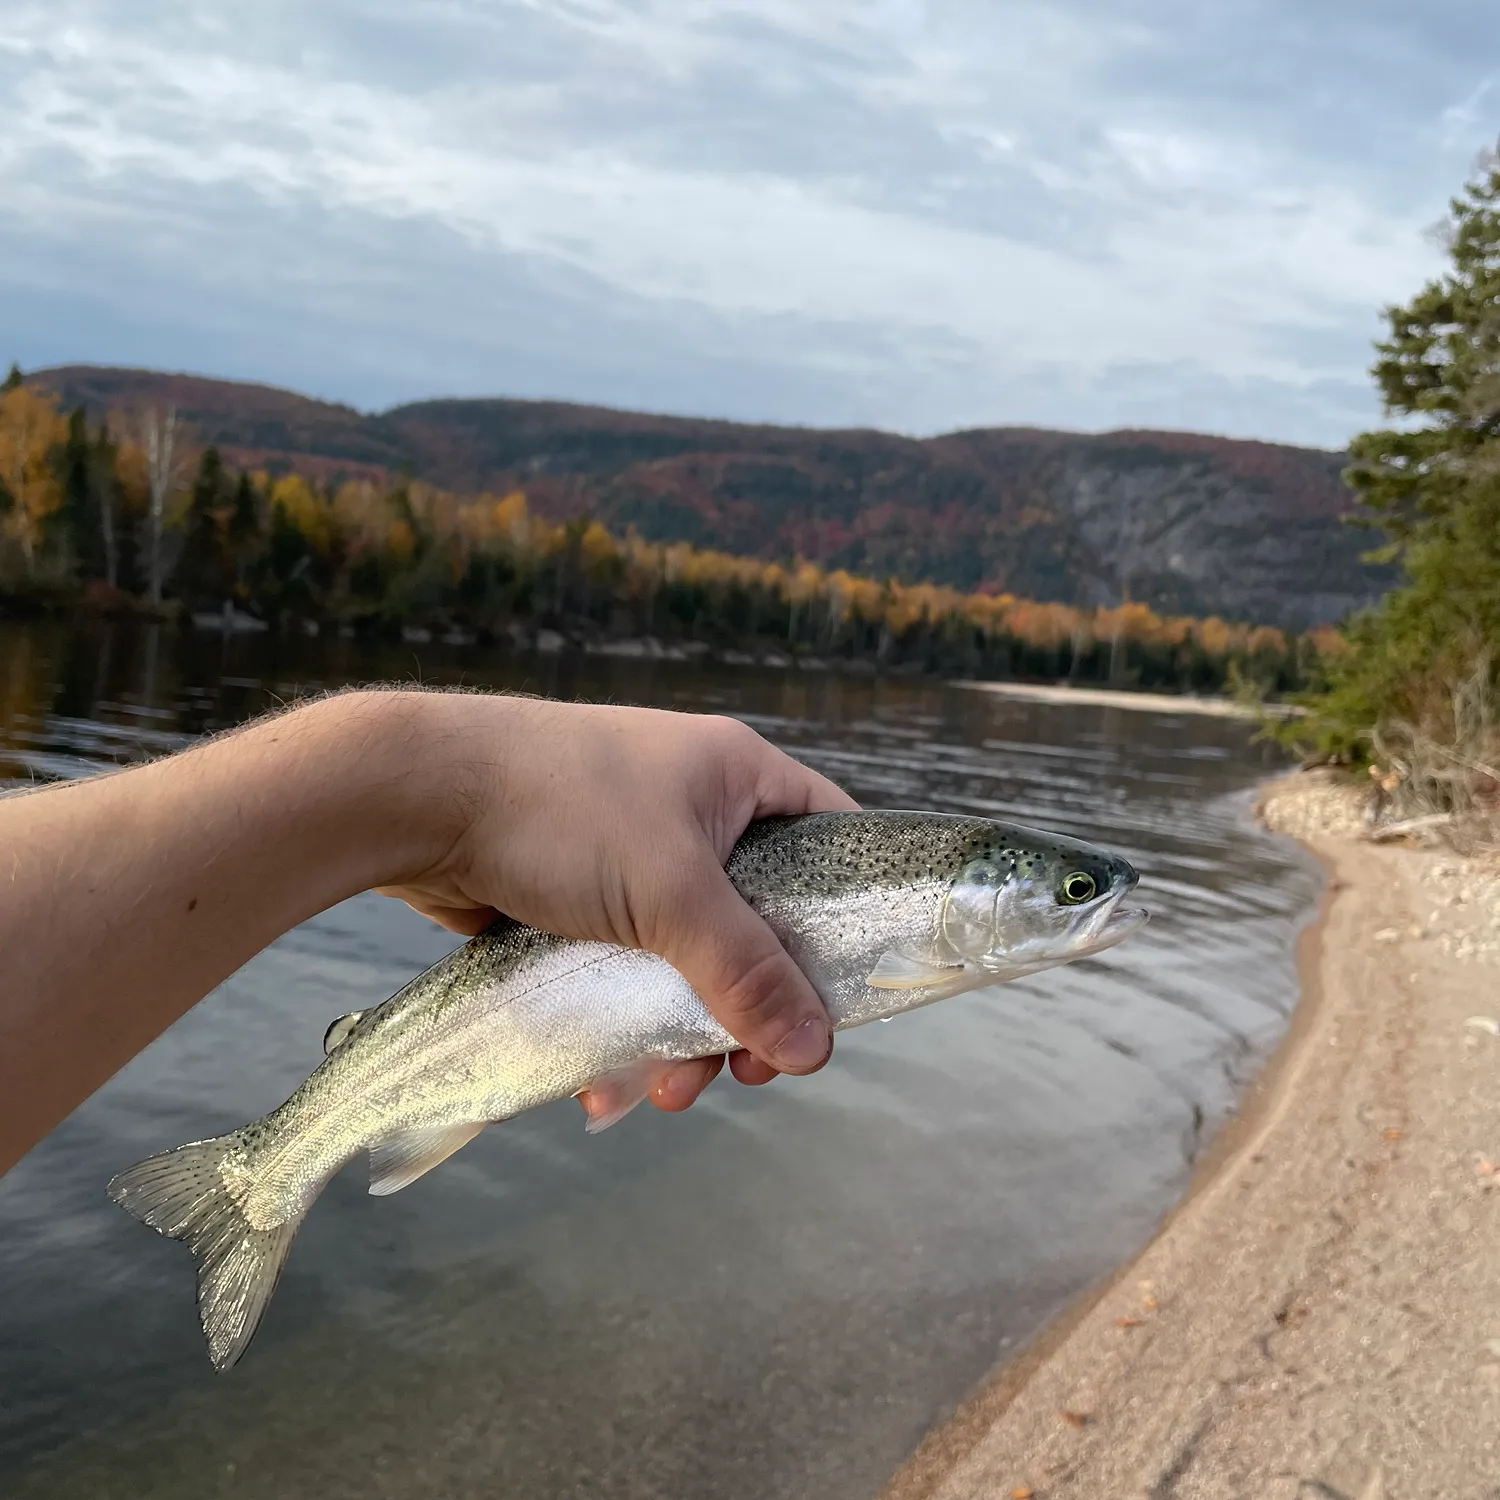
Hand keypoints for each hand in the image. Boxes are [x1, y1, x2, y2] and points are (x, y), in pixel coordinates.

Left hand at [372, 693, 859, 1112]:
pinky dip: (625, 1024)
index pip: (831, 846)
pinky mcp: (583, 900)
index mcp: (738, 778)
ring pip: (689, 962)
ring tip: (656, 1093)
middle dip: (746, 1010)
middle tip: (740, 1071)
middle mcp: (697, 813)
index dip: (847, 925)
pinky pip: (630, 972)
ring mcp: (636, 857)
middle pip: (759, 927)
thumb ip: (746, 971)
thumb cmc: (559, 812)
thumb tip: (816, 1049)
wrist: (414, 796)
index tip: (839, 1004)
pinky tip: (601, 1083)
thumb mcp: (670, 891)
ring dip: (679, 1035)